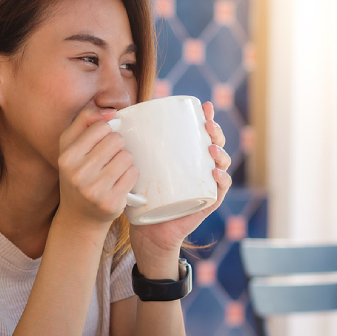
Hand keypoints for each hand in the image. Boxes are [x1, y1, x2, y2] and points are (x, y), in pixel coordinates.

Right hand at [56, 106, 139, 230]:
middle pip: (117, 140)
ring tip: (113, 171)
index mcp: (67, 156)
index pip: (101, 127)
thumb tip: (110, 112)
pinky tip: (119, 183)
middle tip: (108, 159)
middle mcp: (78, 174)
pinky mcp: (111, 202)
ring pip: (127, 156)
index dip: (106, 132)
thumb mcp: (70, 147)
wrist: (79, 216)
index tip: (100, 143)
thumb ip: (84, 121)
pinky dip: (130, 175)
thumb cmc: (78, 174)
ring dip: (125, 161)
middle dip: (117, 147)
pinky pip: (133, 173)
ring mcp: (94, 190)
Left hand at [129, 101, 232, 277]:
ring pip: (221, 165)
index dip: (206, 118)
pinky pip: (219, 191)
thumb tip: (115, 119)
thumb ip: (131, 148)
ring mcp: (204, 186)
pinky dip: (222, 181)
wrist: (146, 229)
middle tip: (208, 124)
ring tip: (211, 147)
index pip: (200, 134)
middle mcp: (199, 169)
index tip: (204, 105)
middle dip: (216, 132)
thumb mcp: (137, 169)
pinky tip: (216, 172)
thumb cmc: (141, 196)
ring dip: (221, 153)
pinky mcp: (205, 204)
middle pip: (215, 145)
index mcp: (185, 158)